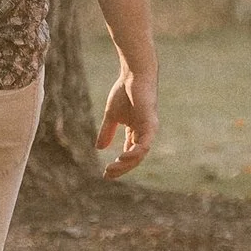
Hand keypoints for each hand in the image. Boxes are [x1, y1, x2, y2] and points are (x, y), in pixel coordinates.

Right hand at [96, 60, 156, 179]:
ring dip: (126, 164)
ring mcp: (148, 130)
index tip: (105, 174)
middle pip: (134, 158)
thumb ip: (107, 131)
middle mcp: (144, 134)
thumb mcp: (111, 116)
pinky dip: (135, 153)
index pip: (128, 154)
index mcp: (135, 132)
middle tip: (107, 174)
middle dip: (121, 168)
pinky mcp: (150, 125)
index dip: (118, 165)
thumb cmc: (124, 92)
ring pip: (139, 155)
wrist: (133, 76)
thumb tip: (99, 148)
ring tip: (112, 168)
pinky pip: (144, 145)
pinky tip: (122, 157)